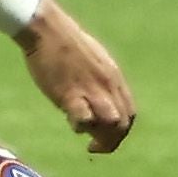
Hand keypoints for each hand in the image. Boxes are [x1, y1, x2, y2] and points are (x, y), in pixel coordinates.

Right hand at [22, 8, 135, 152]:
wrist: (47, 30)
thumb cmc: (66, 43)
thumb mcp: (95, 60)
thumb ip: (100, 81)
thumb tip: (98, 100)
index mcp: (114, 77)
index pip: (130, 112)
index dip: (122, 130)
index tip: (108, 136)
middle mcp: (108, 85)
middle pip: (123, 123)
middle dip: (112, 140)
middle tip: (96, 146)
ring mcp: (91, 89)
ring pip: (110, 123)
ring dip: (100, 137)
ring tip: (87, 139)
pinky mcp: (70, 94)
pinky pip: (84, 119)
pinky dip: (80, 126)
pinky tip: (72, 122)